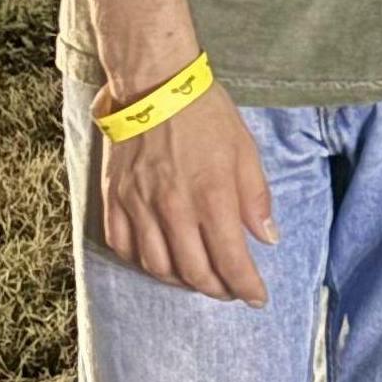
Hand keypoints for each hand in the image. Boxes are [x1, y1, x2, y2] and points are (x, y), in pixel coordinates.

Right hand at [97, 86, 279, 305]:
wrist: (153, 83)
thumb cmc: (205, 114)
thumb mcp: (245, 150)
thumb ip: (255, 198)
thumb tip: (267, 238)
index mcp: (211, 196)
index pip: (231, 260)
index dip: (246, 286)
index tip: (257, 298)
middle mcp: (173, 208)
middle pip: (194, 272)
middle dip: (217, 290)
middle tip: (230, 290)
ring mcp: (139, 205)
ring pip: (158, 266)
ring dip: (182, 282)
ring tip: (198, 279)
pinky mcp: (114, 198)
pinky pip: (123, 246)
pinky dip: (142, 263)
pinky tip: (160, 262)